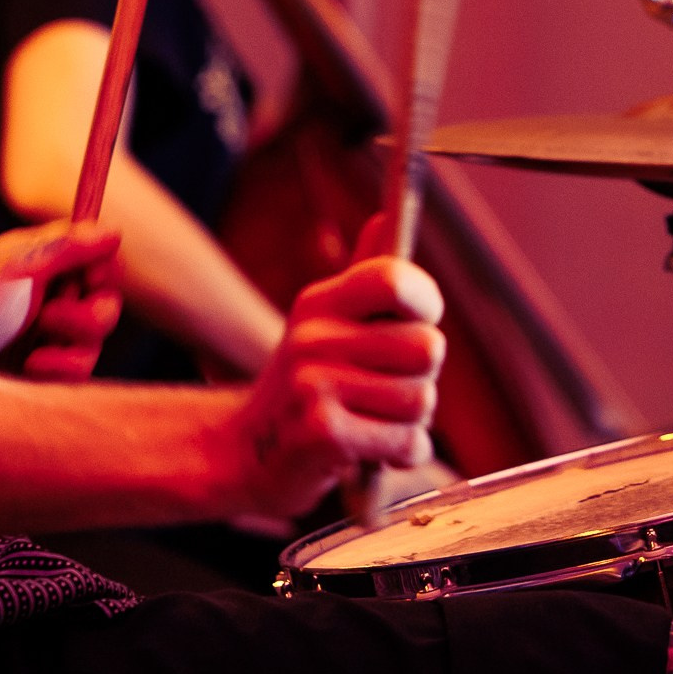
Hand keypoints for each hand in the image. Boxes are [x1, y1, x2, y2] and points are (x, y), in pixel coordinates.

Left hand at [0, 220, 121, 377]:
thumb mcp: (16, 270)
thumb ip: (67, 248)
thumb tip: (113, 231)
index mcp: (43, 261)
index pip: (101, 259)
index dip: (102, 272)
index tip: (87, 280)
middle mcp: (50, 294)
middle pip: (107, 303)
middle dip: (87, 316)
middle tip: (50, 316)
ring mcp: (48, 334)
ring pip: (96, 340)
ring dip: (71, 345)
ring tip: (34, 349)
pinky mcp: (46, 368)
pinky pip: (81, 370)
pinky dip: (61, 368)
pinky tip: (31, 366)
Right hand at [218, 255, 443, 520]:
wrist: (245, 455)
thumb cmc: (304, 385)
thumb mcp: (322, 326)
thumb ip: (362, 281)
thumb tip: (386, 218)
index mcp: (319, 303)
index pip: (394, 279)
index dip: (425, 300)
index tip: (422, 320)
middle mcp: (314, 338)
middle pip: (427, 347)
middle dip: (423, 376)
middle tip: (391, 386)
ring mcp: (316, 386)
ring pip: (422, 400)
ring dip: (412, 421)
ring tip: (377, 420)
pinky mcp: (325, 435)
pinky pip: (408, 441)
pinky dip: (403, 453)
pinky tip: (375, 453)